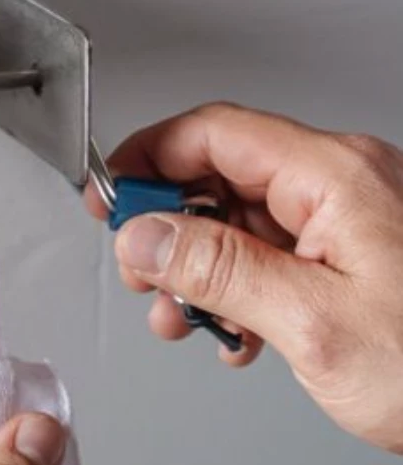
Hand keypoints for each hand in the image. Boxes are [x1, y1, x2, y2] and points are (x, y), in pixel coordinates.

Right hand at [84, 102, 402, 453]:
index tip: (109, 199)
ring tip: (185, 316)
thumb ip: (219, 269)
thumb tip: (147, 233)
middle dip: (170, 225)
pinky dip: (241, 289)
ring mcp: (351, 219)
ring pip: (243, 220)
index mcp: (335, 175)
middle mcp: (343, 184)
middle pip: (222, 175)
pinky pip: (275, 252)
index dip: (148, 161)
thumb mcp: (313, 320)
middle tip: (142, 272)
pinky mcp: (355, 255)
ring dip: (201, 268)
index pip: (212, 134)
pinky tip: (236, 331)